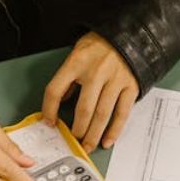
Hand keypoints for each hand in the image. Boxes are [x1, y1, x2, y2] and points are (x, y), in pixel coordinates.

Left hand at [42, 31, 138, 152]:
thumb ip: (68, 77)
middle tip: (74, 141)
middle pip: (83, 109)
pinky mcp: (130, 87)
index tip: (49, 122)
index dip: (49, 109)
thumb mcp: (78, 53)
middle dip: (78, 130)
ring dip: (93, 135)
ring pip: (102, 114)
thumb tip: (60, 102)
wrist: (131, 34)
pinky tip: (107, 140)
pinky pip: (122, 113)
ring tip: (87, 146)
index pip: (55, 90)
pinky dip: (114, 130)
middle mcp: (95, 72)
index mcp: (77, 62)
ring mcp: (115, 80)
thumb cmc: (101, 45)